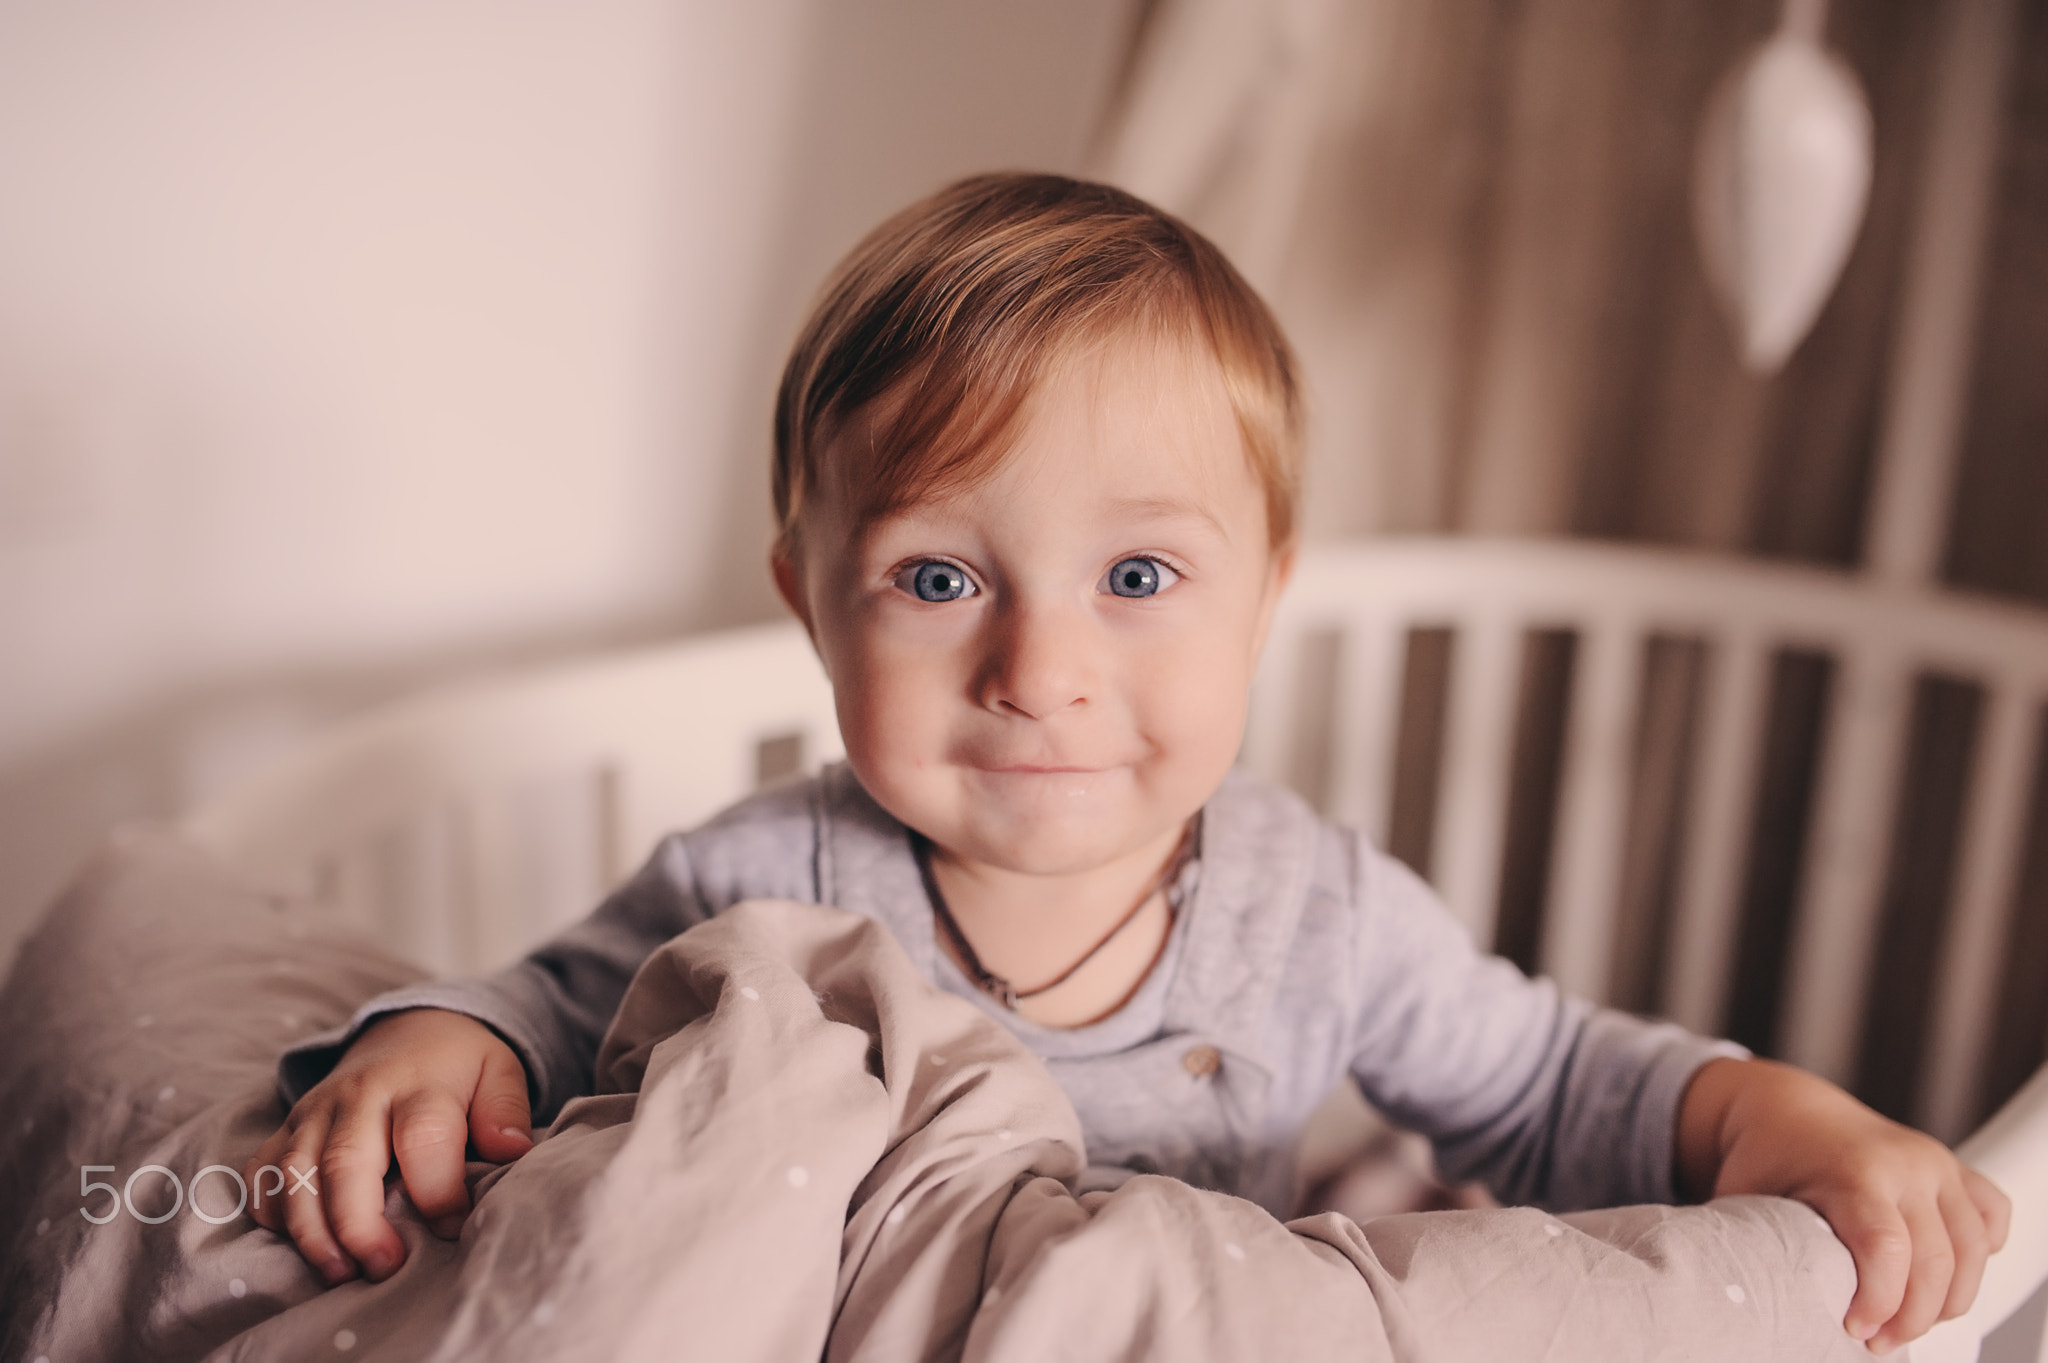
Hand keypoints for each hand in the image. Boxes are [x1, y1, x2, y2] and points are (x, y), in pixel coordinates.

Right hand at [243, 1008, 535, 1283]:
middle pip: (345, 1161)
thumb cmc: (459, 1065)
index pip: (423, 1138)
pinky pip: (261, 1169)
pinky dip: (268, 1208)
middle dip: (358, 1223)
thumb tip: (512, 1152)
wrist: (409, 1027)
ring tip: (338, 1273)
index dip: (438, 1191)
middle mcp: (358, 1095)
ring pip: (294, 1171)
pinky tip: (292, 1244)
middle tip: (383, 1268)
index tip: (454, 1228)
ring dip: (310, 1229)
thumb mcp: (499, 1071)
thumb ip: (505, 1111)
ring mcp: (315, 1110)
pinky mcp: (287, 1126)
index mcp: (419, 1083)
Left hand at [1676, 1057, 2010, 1353]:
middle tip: (1879, 1341)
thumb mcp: (1748, 1198)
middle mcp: (1906, 1164)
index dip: (1880, 1301)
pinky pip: (1992, 1218)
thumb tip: (1760, 1301)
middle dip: (1913, 1317)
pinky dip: (1980, 1256)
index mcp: (1853, 1170)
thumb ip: (1764, 1245)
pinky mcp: (1956, 1169)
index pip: (1887, 1247)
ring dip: (1949, 1300)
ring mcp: (1937, 1164)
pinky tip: (1946, 1277)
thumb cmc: (1767, 1157)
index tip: (1856, 1329)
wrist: (1789, 1109)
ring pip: (1974, 1250)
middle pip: (1936, 1261)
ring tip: (1908, 1321)